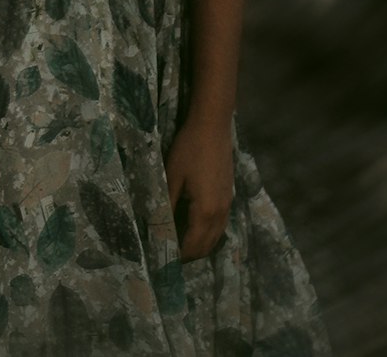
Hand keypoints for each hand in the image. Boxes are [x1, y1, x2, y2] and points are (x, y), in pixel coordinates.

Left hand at [163, 116, 233, 261]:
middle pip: (206, 246)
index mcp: (205, 211)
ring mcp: (227, 204)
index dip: (178, 256)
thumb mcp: (172, 177)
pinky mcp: (228, 194)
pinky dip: (208, 232)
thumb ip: (167, 206)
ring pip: (215, 236)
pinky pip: (220, 224)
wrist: (213, 125)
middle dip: (189, 255)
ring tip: (179, 243)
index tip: (162, 261)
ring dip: (199, 244)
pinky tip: (193, 224)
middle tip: (168, 255)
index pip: (192, 246)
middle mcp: (220, 213)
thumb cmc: (189, 149)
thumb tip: (158, 229)